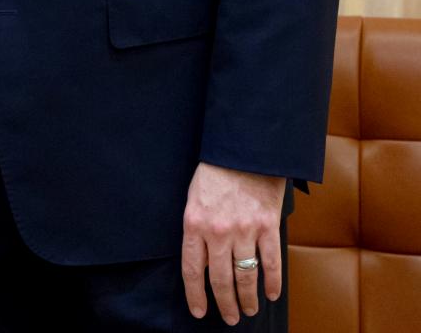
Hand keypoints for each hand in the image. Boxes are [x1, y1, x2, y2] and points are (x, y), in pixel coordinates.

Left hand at [181, 162, 284, 324]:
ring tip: (249, 310)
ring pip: (246, 276)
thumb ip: (197, 230)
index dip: (195, 294)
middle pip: (221, 279)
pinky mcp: (267, 226)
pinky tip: (272, 294)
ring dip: (248, 299)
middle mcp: (218, 230)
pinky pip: (271, 263)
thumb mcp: (194, 199)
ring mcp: (244, 229)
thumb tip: (204, 264)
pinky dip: (273, 283)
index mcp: (194, 223)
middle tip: (230, 318)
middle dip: (225, 304)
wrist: (242, 150)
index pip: (192, 269)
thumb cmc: (214, 174)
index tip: (199, 311)